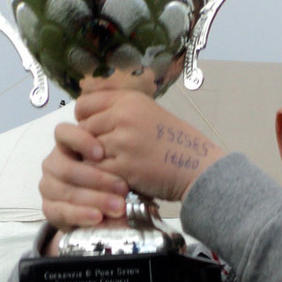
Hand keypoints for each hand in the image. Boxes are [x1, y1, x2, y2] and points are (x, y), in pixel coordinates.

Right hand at [39, 121, 130, 253]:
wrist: (96, 215)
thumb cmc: (109, 184)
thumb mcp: (115, 169)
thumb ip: (114, 160)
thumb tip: (128, 162)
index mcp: (66, 146)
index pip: (64, 133)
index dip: (80, 140)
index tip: (101, 153)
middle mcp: (53, 164)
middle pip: (68, 168)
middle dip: (98, 179)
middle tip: (124, 189)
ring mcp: (48, 187)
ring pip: (66, 191)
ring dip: (94, 199)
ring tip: (118, 207)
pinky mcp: (48, 209)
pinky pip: (61, 212)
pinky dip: (81, 215)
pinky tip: (98, 217)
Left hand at [76, 91, 223, 203]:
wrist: (198, 167)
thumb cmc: (176, 144)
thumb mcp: (150, 113)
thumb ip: (121, 112)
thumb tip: (89, 119)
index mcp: (129, 100)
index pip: (84, 105)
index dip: (83, 121)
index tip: (91, 132)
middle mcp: (124, 116)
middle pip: (83, 130)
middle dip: (88, 145)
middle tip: (101, 156)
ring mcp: (123, 142)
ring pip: (88, 152)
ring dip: (94, 163)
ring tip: (108, 169)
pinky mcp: (125, 166)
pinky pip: (98, 172)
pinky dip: (103, 178)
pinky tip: (113, 180)